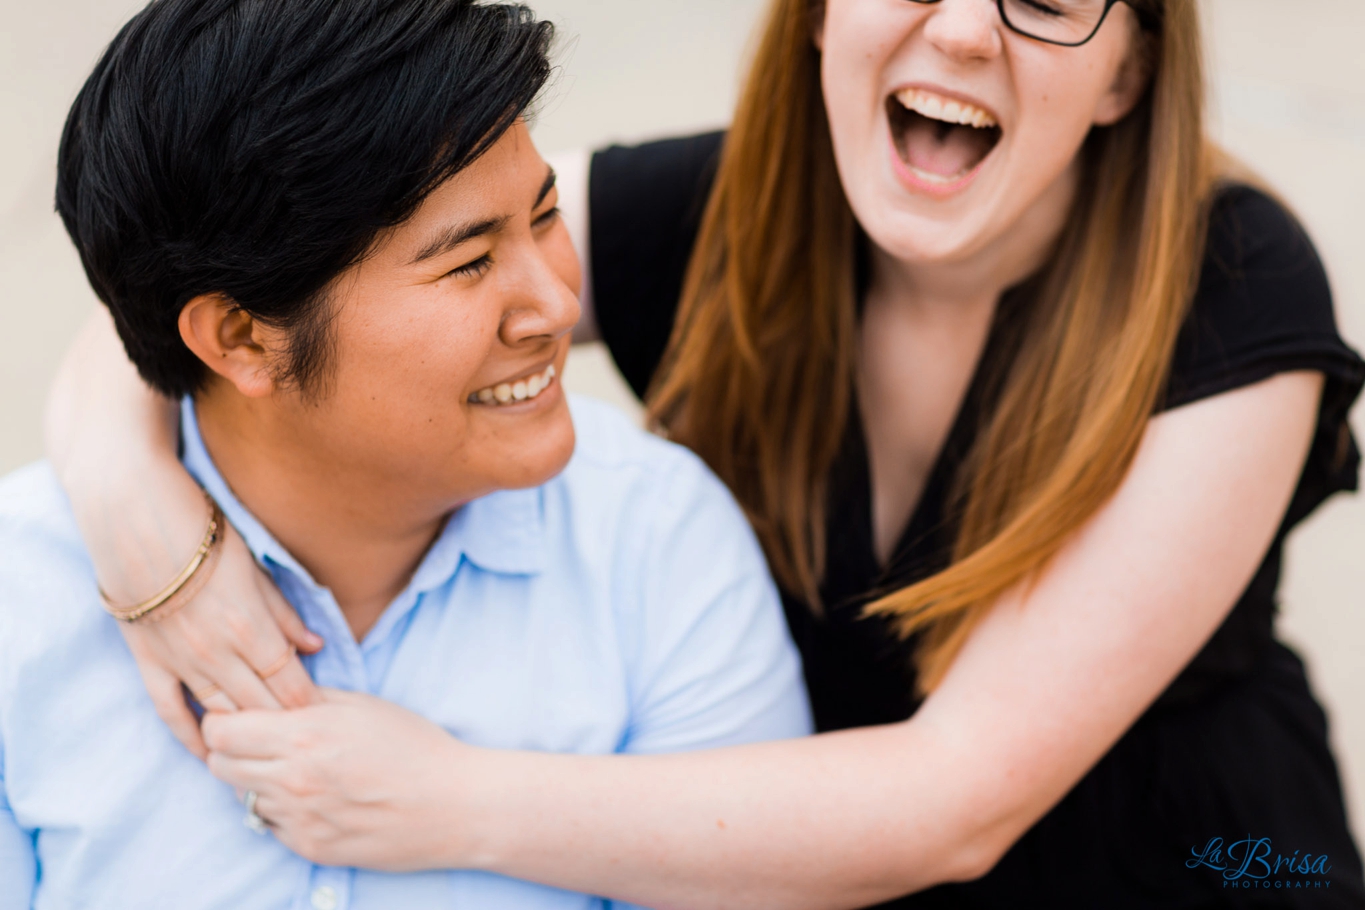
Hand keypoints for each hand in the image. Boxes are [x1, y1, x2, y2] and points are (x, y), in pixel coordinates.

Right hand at [121, 524, 323, 758]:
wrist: (137, 526)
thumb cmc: (205, 540)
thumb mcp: (257, 571)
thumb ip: (285, 615)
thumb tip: (316, 646)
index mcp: (252, 629)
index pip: (291, 684)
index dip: (309, 704)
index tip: (323, 716)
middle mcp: (219, 655)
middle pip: (261, 705)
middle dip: (285, 723)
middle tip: (303, 737)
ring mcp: (183, 664)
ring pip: (222, 714)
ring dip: (246, 732)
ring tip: (267, 748)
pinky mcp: (151, 664)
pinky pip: (171, 712)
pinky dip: (191, 736)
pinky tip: (208, 754)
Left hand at [203, 688, 474, 869]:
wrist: (455, 805)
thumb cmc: (415, 746)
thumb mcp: (363, 705)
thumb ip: (308, 697)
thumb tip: (268, 692)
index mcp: (304, 735)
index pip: (219, 731)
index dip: (224, 720)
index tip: (241, 717)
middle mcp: (292, 780)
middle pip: (219, 766)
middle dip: (233, 751)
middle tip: (262, 743)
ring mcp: (299, 819)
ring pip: (243, 798)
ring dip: (259, 783)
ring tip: (301, 771)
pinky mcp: (310, 849)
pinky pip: (272, 826)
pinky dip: (284, 810)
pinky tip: (320, 798)